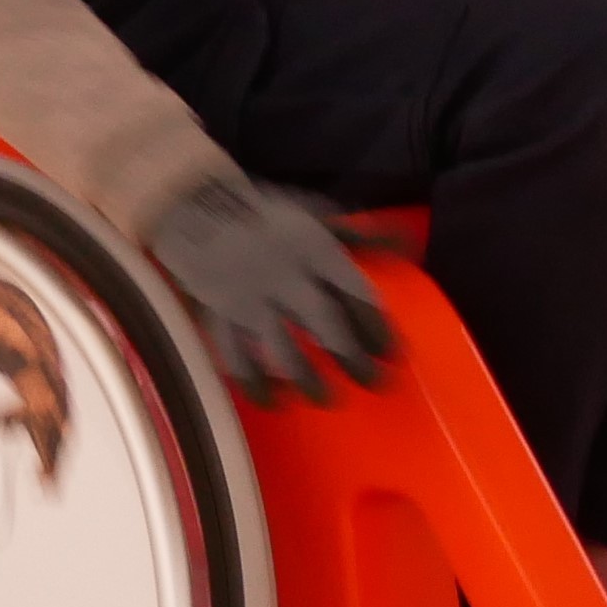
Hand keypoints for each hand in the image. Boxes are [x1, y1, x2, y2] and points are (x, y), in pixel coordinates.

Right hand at [145, 172, 394, 405]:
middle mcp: (286, 278)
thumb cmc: (267, 214)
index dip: (377, 327)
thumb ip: (362, 235)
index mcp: (315, 252)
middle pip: (325, 324)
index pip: (355, 294)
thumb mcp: (319, 216)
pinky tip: (274, 399)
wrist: (197, 207)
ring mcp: (250, 300)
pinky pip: (236, 356)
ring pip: (281, 346)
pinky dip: (254, 382)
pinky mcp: (219, 316)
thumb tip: (409, 242)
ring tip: (327, 399)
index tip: (393, 354)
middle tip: (372, 383)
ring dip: (306, 377)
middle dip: (351, 358)